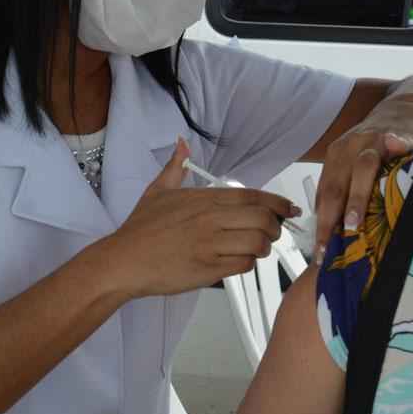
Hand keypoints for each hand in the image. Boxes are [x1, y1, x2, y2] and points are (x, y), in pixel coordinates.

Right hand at [106, 139, 299, 297]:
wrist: (123, 260)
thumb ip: (175, 167)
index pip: (253, 197)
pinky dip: (247, 263)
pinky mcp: (209, 269)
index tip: (289, 209)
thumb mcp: (157, 191)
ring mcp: (211, 245)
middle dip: (274, 227)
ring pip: (257, 243)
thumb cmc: (141, 228)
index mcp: (204, 198)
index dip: (278, 203)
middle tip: (270, 232)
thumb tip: (181, 144)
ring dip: (263, 248)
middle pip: (263, 220)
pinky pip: (243, 265)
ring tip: (255, 248)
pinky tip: (238, 261)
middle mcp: (211, 219)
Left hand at [312, 76, 412, 262]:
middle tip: (329, 248)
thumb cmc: (382, 147)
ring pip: (363, 168)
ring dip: (357, 196)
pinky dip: (397, 149)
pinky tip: (397, 154)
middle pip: (336, 185)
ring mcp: (376, 140)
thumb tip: (332, 232)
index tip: (319, 253)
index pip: (323, 196)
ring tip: (354, 223)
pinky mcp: (402, 135)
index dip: (321, 225)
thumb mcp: (356, 165)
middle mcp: (350, 148)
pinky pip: (398, 146)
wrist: (409, 109)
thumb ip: (346, 192)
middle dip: (330, 219)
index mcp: (336, 158)